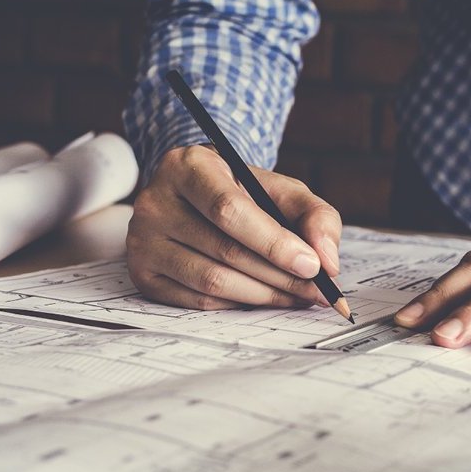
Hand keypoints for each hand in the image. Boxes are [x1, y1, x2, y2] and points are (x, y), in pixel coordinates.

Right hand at [127, 145, 341, 309]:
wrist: (195, 198)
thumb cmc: (242, 192)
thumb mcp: (280, 189)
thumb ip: (314, 215)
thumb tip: (327, 261)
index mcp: (187, 166)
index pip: (228, 210)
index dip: (273, 242)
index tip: (312, 265)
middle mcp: (155, 202)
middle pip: (224, 251)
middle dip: (280, 277)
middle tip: (317, 292)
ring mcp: (143, 241)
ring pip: (212, 282)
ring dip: (263, 296)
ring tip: (297, 297)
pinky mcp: (143, 274)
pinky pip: (198, 301)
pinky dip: (238, 304)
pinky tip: (263, 298)